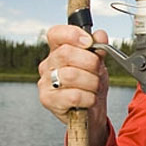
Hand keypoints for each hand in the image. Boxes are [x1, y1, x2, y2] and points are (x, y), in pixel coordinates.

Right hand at [38, 25, 109, 145]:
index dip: (73, 34)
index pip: (56, 33)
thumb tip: (100, 35)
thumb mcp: (98, 65)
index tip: (89, 42)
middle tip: (98, 71)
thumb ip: (99, 49)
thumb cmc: (91, 86)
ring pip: (71, 75)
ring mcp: (45, 83)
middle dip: (91, 62)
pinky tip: (89, 99)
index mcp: (58, 51)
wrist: (92, 112)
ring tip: (94, 87)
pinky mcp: (48, 100)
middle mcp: (48, 65)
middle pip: (66, 53)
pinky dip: (88, 98)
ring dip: (92, 82)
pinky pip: (73, 96)